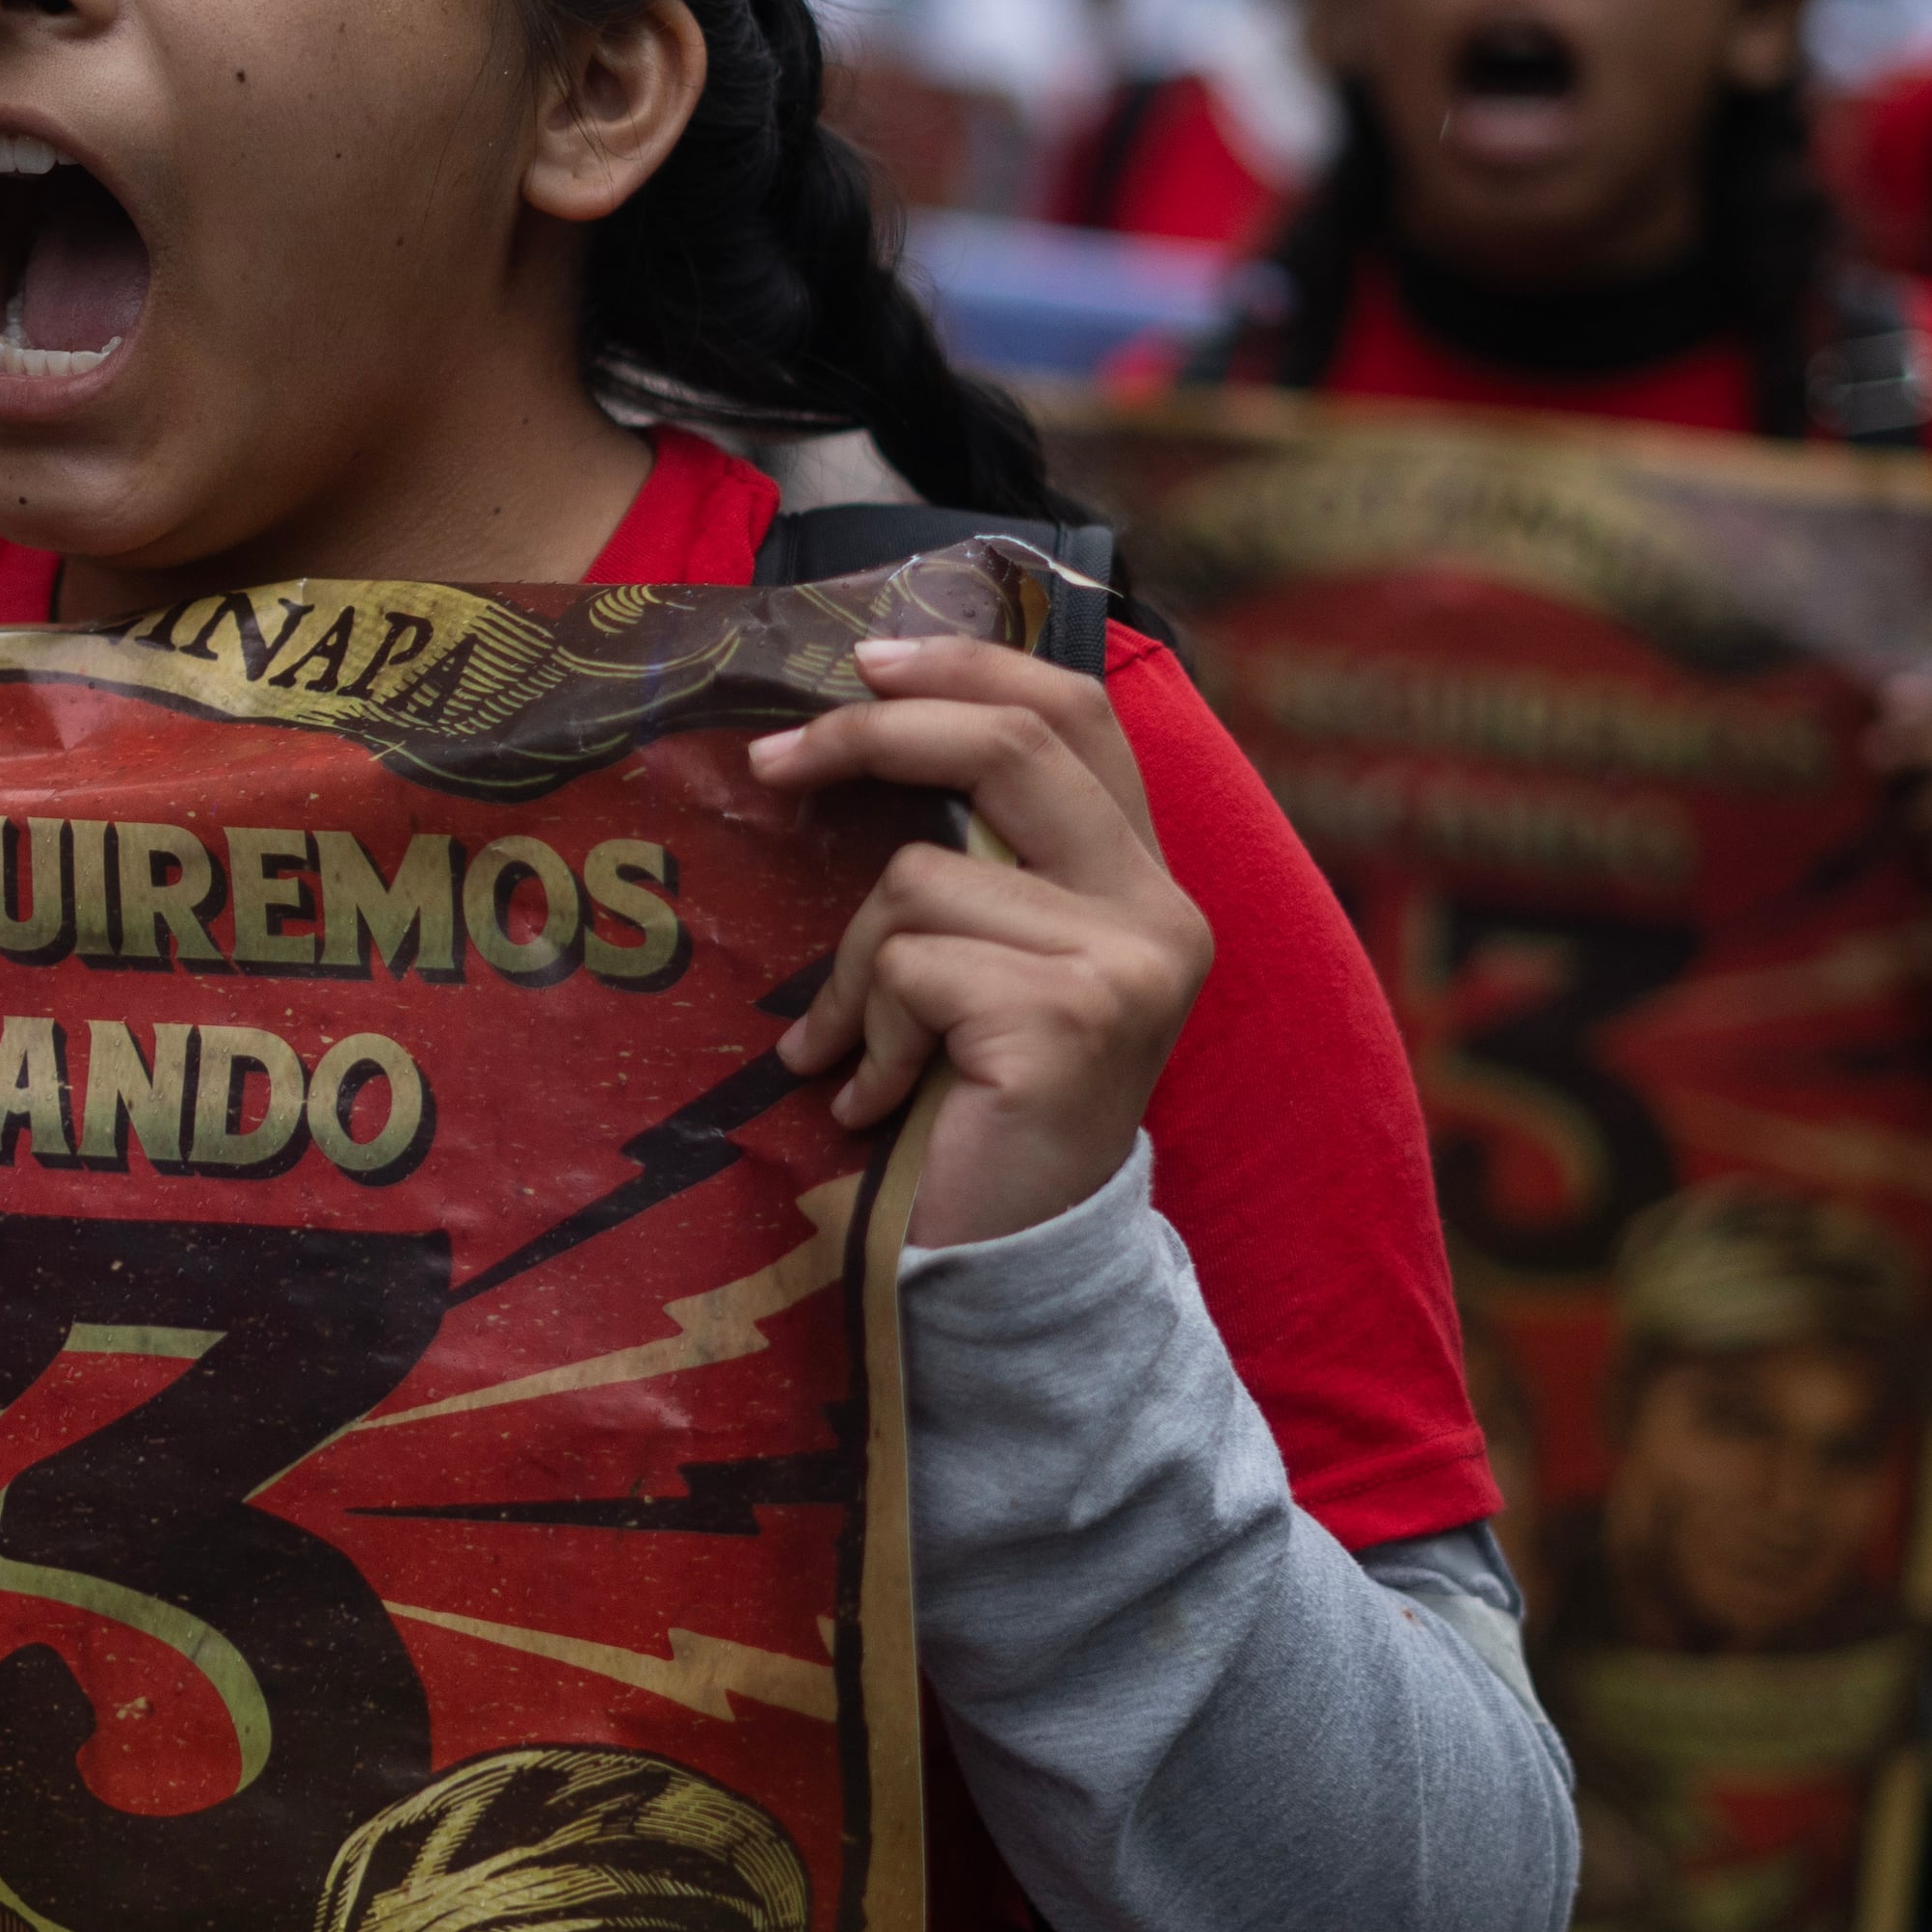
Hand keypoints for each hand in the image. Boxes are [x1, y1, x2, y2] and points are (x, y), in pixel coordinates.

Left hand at [749, 634, 1213, 1250]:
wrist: (1010, 1269)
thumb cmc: (975, 1114)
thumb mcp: (985, 965)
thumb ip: (975, 862)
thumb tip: (861, 726)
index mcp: (1145, 882)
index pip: (1076, 713)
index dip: (970, 662)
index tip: (864, 661)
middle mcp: (1160, 912)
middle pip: (1009, 746)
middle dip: (871, 737)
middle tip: (771, 763)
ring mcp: (1126, 964)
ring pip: (921, 878)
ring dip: (853, 972)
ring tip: (860, 1054)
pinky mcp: (1070, 1021)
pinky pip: (910, 967)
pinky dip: (864, 1034)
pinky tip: (877, 1102)